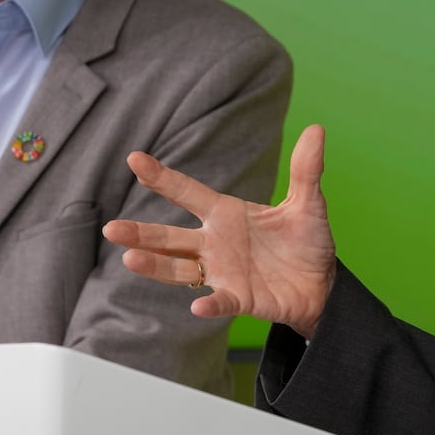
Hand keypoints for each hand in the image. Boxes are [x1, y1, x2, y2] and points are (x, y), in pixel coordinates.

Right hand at [103, 124, 337, 337]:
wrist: (323, 285)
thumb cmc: (307, 243)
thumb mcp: (308, 203)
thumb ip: (306, 169)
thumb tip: (316, 129)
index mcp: (226, 214)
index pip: (188, 192)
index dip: (162, 177)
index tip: (135, 160)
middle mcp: (215, 242)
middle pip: (170, 237)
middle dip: (141, 233)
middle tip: (112, 228)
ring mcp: (223, 272)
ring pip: (180, 269)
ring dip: (156, 266)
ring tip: (130, 260)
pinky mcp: (240, 298)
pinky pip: (221, 301)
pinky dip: (211, 304)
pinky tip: (198, 306)